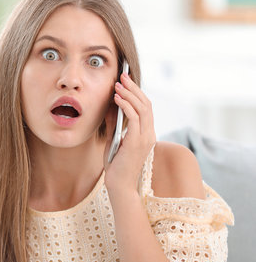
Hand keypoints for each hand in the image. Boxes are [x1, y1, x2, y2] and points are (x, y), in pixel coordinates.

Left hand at [103, 72, 155, 195]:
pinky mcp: (137, 142)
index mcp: (147, 133)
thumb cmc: (116, 164)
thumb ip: (115, 123)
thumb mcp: (114, 139)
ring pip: (143, 108)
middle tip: (122, 76)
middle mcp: (150, 134)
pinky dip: (126, 106)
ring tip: (118, 84)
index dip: (136, 92)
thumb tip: (111, 104)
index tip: (125, 81)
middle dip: (134, 88)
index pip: (146, 108)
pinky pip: (135, 118)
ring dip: (129, 94)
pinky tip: (117, 99)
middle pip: (146, 104)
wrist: (119, 185)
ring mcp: (146, 138)